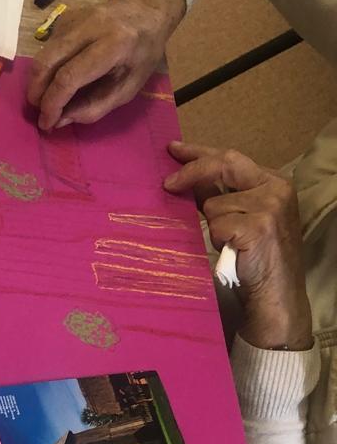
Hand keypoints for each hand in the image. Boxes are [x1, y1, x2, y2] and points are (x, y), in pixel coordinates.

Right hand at [27, 0, 184, 130]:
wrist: (145, 10)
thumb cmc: (142, 54)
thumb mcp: (129, 88)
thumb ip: (95, 107)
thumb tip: (60, 120)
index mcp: (114, 44)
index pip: (69, 77)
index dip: (53, 103)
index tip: (46, 122)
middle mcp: (90, 26)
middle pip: (46, 62)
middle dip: (36, 92)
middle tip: (39, 111)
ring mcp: (74, 18)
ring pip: (42, 55)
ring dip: (37, 82)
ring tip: (45, 97)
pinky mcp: (64, 17)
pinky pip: (47, 47)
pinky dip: (46, 67)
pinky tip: (57, 74)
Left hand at [163, 142, 311, 350]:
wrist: (276, 294)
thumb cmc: (256, 259)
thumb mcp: (243, 219)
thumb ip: (221, 197)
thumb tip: (187, 180)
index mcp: (274, 182)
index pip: (231, 158)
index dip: (199, 153)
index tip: (173, 149)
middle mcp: (276, 188)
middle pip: (223, 165)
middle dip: (191, 172)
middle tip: (167, 184)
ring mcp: (270, 206)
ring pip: (213, 204)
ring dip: (213, 225)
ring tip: (230, 243)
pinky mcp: (258, 225)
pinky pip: (217, 225)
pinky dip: (217, 240)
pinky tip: (233, 251)